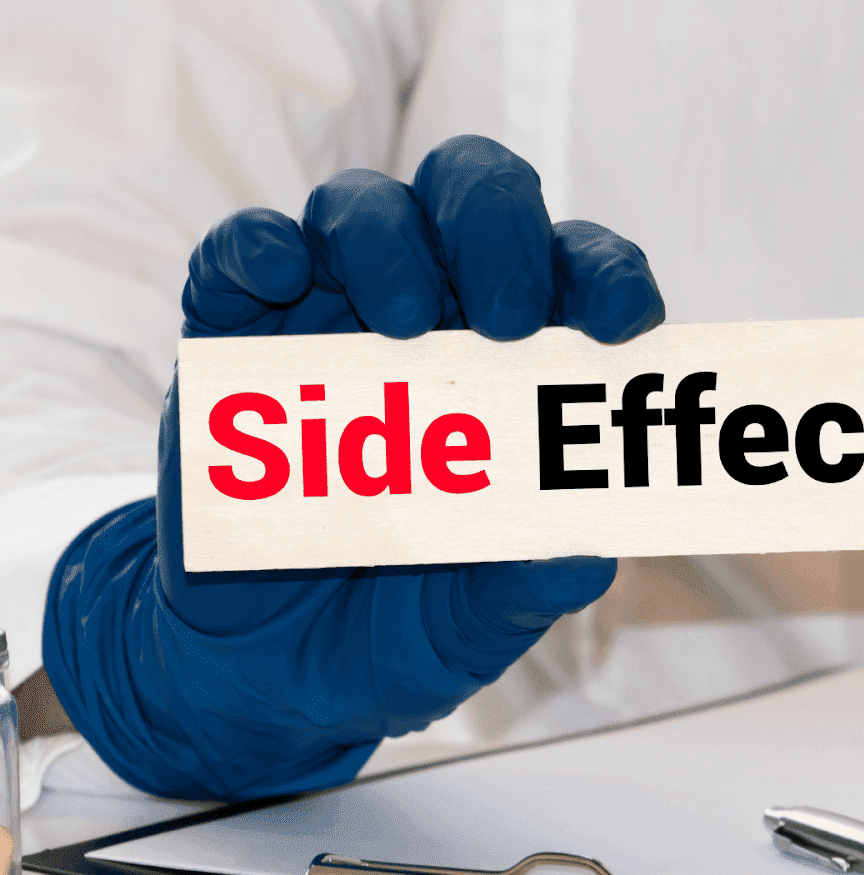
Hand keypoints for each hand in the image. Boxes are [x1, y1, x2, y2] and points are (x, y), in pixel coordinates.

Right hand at [42, 136, 663, 799]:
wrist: (262, 675)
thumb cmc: (397, 626)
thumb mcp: (473, 626)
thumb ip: (524, 591)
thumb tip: (586, 557)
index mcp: (523, 363)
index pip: (582, 276)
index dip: (610, 277)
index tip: (618, 325)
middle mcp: (437, 315)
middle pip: (478, 199)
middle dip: (503, 233)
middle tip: (509, 317)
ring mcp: (330, 317)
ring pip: (363, 209)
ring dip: (390, 241)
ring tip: (404, 321)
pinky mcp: (233, 339)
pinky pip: (238, 257)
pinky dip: (258, 249)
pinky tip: (279, 274)